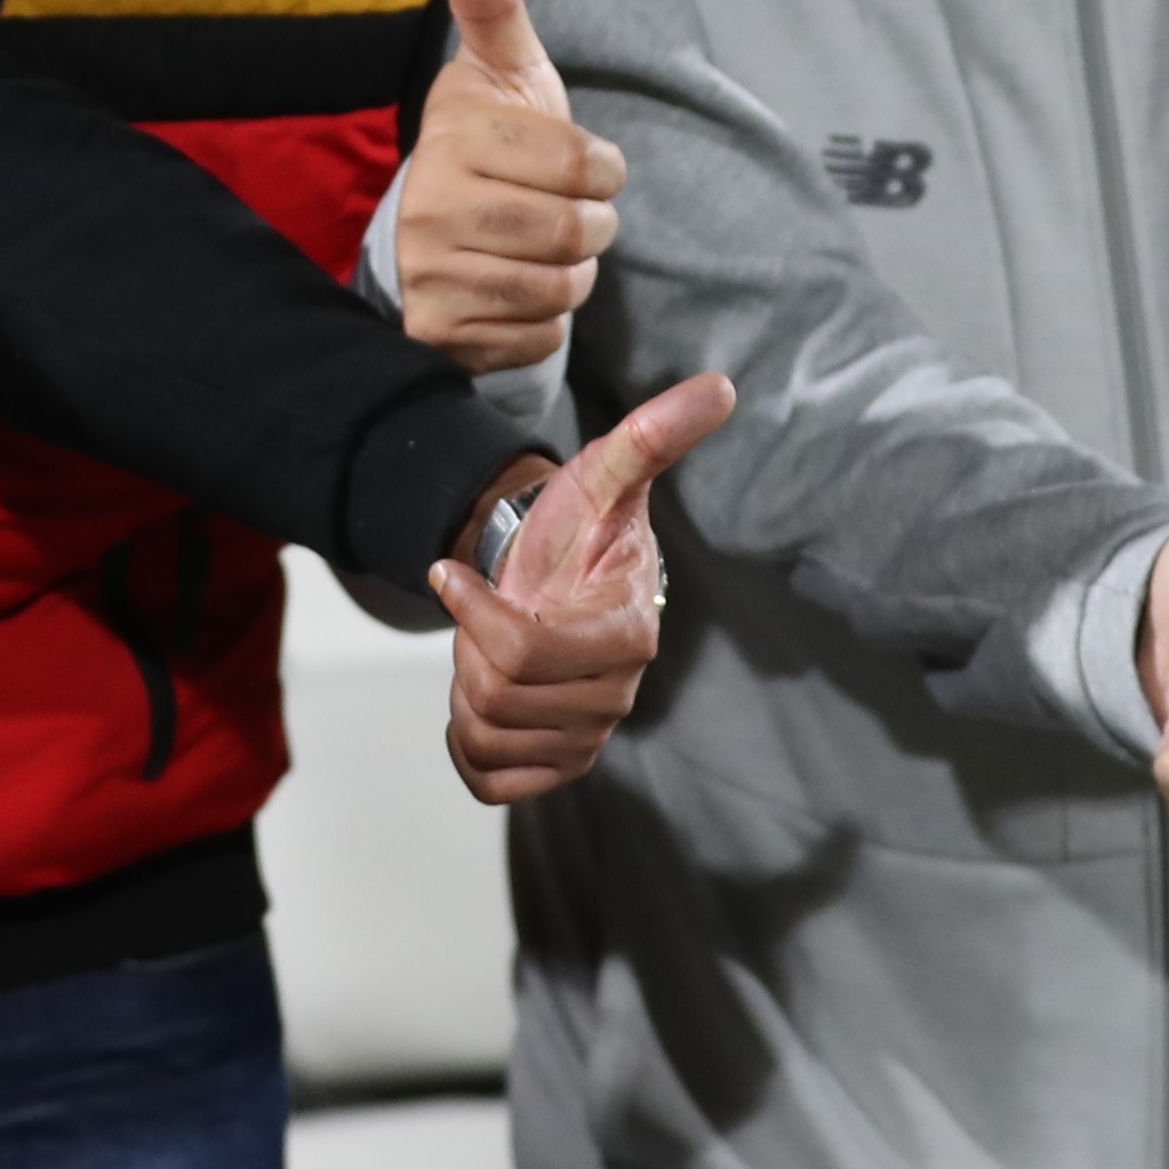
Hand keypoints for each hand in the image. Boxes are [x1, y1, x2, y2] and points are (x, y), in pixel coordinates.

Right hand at [400, 0, 622, 376]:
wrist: (437, 235)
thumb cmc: (495, 142)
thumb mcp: (503, 69)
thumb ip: (493, 0)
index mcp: (453, 134)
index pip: (580, 164)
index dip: (600, 167)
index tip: (580, 164)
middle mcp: (428, 207)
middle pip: (575, 230)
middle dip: (592, 225)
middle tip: (568, 212)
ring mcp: (428, 276)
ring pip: (560, 288)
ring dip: (571, 273)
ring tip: (540, 249)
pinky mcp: (438, 336)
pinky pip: (539, 338)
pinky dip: (545, 321)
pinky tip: (515, 292)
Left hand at [436, 374, 738, 804]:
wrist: (558, 576)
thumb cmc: (577, 526)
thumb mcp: (601, 475)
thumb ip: (651, 436)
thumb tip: (719, 386)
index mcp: (629, 635)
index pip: (525, 651)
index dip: (474, 613)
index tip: (449, 572)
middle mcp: (616, 697)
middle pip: (496, 696)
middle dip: (468, 647)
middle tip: (485, 616)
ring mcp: (588, 739)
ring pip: (485, 737)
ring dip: (463, 689)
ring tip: (488, 650)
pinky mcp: (557, 769)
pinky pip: (489, 782)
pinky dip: (466, 747)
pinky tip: (482, 701)